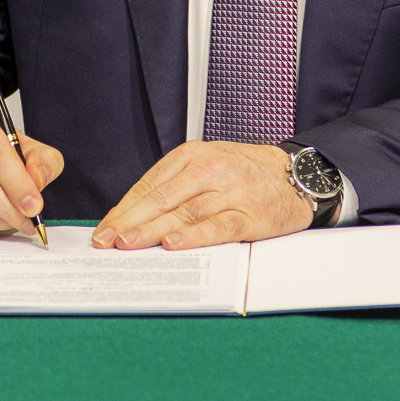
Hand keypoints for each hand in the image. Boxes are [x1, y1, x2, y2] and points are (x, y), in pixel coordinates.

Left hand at [92, 141, 309, 250]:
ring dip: (154, 230)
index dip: (124, 209)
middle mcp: (209, 169)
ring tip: (129, 243)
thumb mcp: (206, 166)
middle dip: (130, 221)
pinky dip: (194, 236)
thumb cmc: (244, 174)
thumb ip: (173, 188)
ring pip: (185, 213)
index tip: (104, 230)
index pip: (150, 185)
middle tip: (107, 240)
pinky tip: (174, 245)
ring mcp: (230, 191)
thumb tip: (132, 219)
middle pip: (162, 199)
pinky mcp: (250, 214)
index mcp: (192, 155)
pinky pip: (217, 227)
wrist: (296, 175)